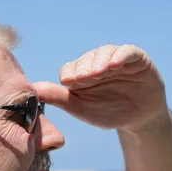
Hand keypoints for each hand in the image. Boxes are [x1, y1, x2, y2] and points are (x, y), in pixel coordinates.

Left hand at [34, 44, 167, 131]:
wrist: (138, 119)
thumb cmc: (108, 112)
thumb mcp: (82, 108)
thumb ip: (59, 98)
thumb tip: (33, 91)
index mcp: (82, 74)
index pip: (71, 69)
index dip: (69, 74)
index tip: (68, 83)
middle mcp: (97, 63)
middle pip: (87, 59)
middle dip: (83, 68)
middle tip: (81, 78)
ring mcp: (117, 59)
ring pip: (105, 53)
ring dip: (100, 62)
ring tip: (98, 72)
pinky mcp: (137, 59)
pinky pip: (128, 52)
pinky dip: (120, 56)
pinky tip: (114, 65)